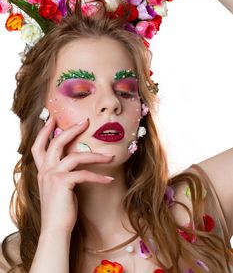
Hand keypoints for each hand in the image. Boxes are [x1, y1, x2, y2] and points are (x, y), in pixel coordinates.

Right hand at [31, 117, 114, 234]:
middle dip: (71, 130)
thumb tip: (75, 161)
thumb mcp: (58, 187)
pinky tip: (109, 179)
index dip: (44, 132)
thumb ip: (62, 173)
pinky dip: (99, 177)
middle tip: (85, 121)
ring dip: (95, 155)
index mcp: (42, 171)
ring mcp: (52, 175)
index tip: (52, 119)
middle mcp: (45, 170)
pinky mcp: (62, 182)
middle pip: (56, 143)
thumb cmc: (60, 209)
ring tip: (110, 156)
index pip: (38, 146)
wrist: (55, 229)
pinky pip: (84, 174)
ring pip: (75, 156)